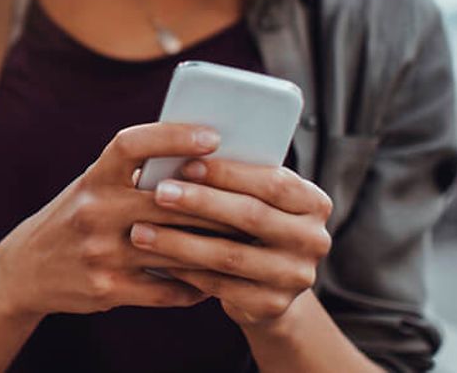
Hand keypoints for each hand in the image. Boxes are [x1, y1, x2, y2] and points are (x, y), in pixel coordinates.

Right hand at [0, 123, 238, 318]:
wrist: (26, 269)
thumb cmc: (77, 216)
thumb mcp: (94, 186)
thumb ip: (136, 174)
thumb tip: (203, 159)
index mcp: (94, 177)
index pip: (133, 144)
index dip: (173, 136)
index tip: (212, 136)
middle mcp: (94, 210)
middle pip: (168, 201)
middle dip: (215, 203)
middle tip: (255, 201)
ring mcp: (99, 251)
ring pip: (174, 247)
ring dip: (214, 247)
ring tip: (247, 242)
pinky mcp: (107, 288)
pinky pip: (165, 288)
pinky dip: (194, 285)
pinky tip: (215, 280)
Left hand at [128, 158, 332, 328]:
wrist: (268, 284)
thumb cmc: (250, 224)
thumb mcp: (255, 198)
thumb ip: (235, 179)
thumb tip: (182, 151)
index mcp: (314, 203)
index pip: (273, 182)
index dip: (228, 173)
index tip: (185, 163)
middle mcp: (314, 240)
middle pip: (251, 216)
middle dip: (200, 202)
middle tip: (158, 193)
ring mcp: (296, 277)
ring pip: (230, 255)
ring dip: (180, 242)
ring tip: (142, 231)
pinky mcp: (272, 306)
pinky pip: (220, 286)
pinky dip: (185, 271)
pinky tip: (156, 260)